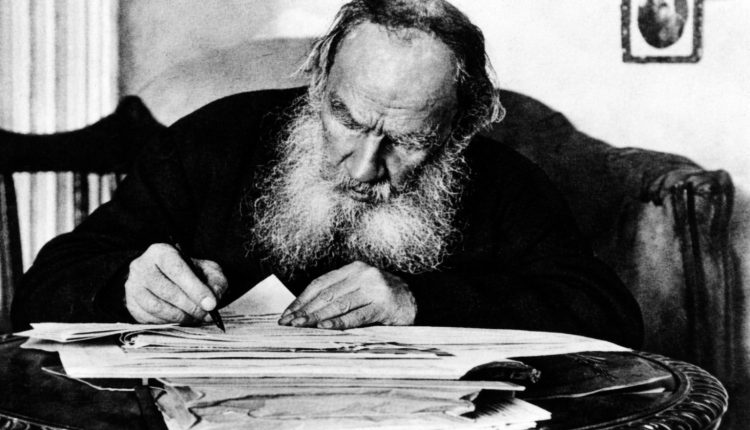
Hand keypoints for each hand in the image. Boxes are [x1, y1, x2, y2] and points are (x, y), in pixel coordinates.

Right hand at [125, 243, 227, 323]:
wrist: (167, 278)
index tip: (211, 304)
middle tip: (206, 315)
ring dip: (180, 316)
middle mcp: (142, 266)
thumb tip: (213, 301)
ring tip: (195, 318)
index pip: (177, 269)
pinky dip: (168, 322)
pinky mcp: (130, 304)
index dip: (195, 288)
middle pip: (166, 290)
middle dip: (190, 306)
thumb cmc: (190, 273)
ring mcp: (133, 286)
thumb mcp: (207, 270)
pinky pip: (149, 318)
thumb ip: (215, 282)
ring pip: (156, 306)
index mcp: (161, 252)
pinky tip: (181, 320)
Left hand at [278, 261, 416, 328]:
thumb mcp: (360, 288)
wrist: (416, 300)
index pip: (320, 284)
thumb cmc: (382, 298)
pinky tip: (325, 328)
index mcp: (354, 268)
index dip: (301, 299)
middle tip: (288, 324)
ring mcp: (374, 289)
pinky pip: (356, 316)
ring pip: (338, 304)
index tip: (286, 314)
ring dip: (316, 317)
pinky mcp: (383, 306)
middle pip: (326, 294)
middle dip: (304, 310)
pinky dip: (339, 322)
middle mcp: (363, 275)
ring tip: (300, 327)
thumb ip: (338, 294)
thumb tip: (303, 312)